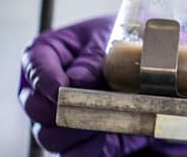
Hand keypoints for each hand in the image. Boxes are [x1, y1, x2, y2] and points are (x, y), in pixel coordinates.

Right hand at [18, 15, 186, 155]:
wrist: (152, 62)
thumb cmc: (124, 42)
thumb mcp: (112, 39)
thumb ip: (93, 59)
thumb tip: (76, 80)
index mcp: (48, 54)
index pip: (33, 66)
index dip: (43, 79)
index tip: (59, 88)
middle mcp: (46, 89)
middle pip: (36, 108)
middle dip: (62, 109)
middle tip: (89, 102)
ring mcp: (59, 117)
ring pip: (49, 136)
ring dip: (78, 130)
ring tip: (107, 117)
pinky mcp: (80, 141)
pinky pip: (74, 154)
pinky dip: (90, 150)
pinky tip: (109, 138)